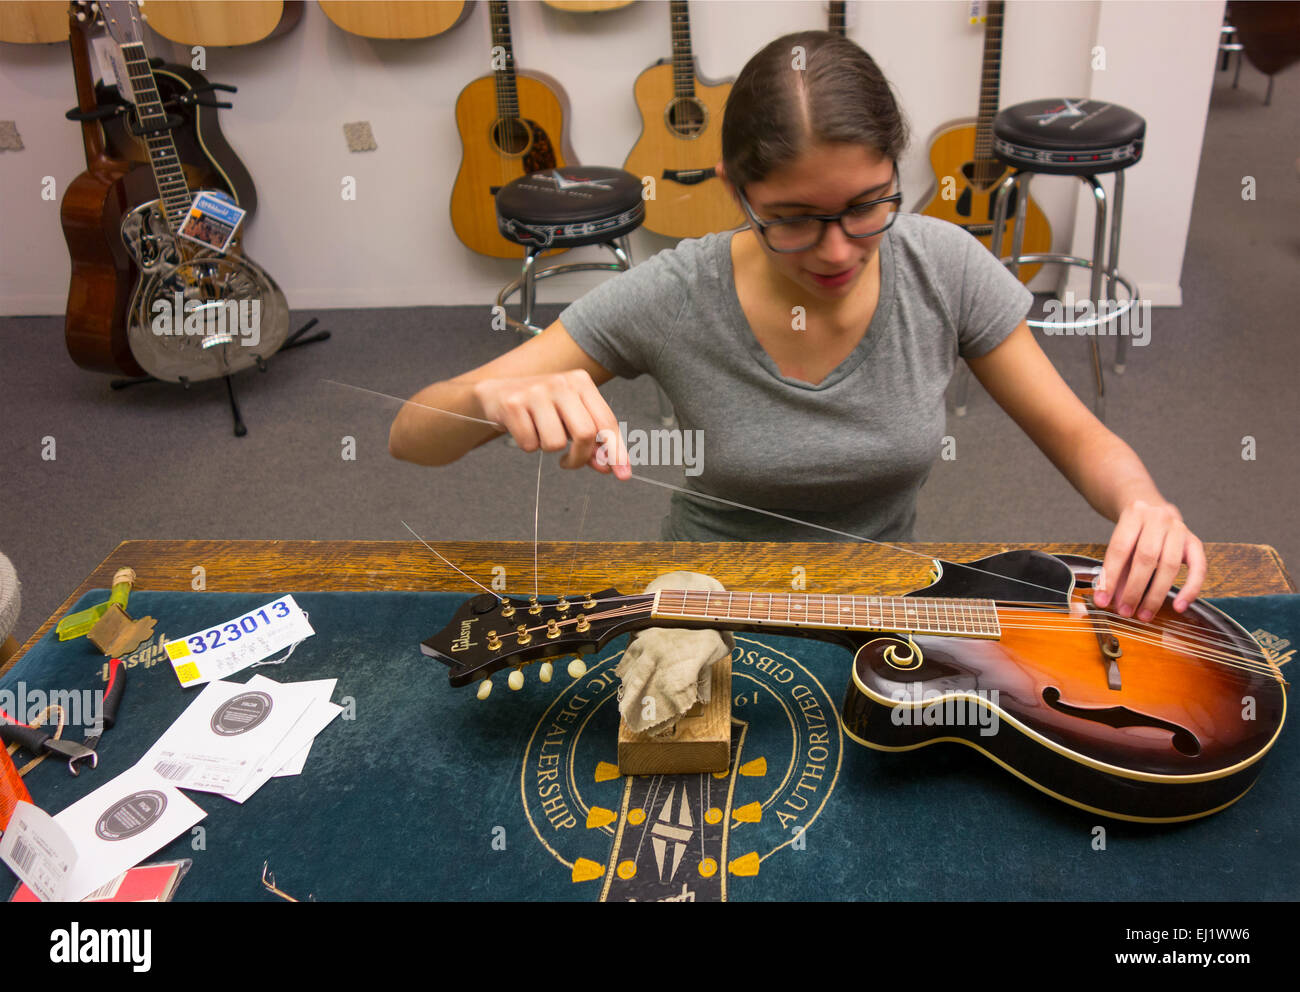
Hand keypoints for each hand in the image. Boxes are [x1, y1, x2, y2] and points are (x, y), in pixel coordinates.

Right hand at [471, 370, 629, 478]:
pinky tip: (523, 430)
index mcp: (581, 382)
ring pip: (555, 443)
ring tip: (540, 434)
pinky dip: (528, 445)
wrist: (495, 392)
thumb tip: (607, 467)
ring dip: (548, 449)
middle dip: (580, 458)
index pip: (606, 421)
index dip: (616, 451)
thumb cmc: (540, 407)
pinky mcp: (514, 404)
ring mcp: (536, 392)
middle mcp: (561, 383)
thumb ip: (591, 441)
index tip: (622, 474)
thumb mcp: (569, 417)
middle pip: (585, 434)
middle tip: (569, 463)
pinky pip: (530, 444)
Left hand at [1093, 499, 1204, 620]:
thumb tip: (1109, 601)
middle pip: (1146, 557)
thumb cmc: (1134, 532)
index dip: (1110, 578)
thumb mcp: (1120, 545)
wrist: (1154, 509)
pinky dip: (1190, 589)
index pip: (1119, 550)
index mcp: (1134, 514)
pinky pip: (1198, 568)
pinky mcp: (1195, 542)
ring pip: (1170, 565)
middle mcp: (1159, 518)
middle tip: (1125, 612)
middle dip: (1134, 589)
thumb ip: (1116, 571)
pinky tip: (1179, 606)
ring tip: (1145, 614)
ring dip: (1156, 595)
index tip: (1102, 600)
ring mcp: (1179, 529)